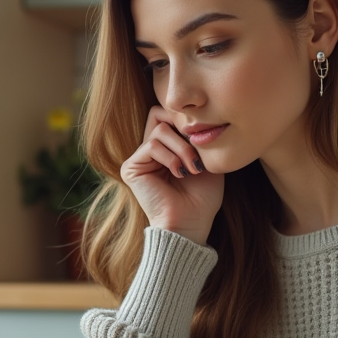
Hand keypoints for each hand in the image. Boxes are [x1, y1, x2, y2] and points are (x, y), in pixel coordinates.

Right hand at [121, 107, 223, 244]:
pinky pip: (151, 145)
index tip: (204, 140)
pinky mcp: (131, 167)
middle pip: (159, 114)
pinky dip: (170, 157)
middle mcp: (149, 150)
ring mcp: (139, 158)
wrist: (190, 224)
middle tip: (197, 150)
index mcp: (165, 148)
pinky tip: (179, 174)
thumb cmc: (202, 198)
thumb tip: (191, 115)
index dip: (187, 121)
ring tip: (192, 168)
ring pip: (160, 130)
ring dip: (182, 148)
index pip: (169, 115)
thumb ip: (197, 136)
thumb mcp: (206, 159)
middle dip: (183, 128)